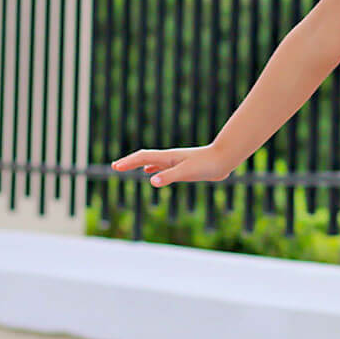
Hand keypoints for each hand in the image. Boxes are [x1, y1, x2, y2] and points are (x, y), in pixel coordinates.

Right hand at [110, 142, 233, 187]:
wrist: (224, 159)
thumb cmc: (206, 165)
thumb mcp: (186, 172)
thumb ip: (169, 176)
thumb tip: (151, 181)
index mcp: (168, 157)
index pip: (142, 158)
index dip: (128, 162)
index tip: (115, 167)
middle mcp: (170, 158)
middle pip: (144, 158)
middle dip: (129, 162)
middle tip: (115, 166)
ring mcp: (176, 161)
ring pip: (152, 162)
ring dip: (138, 164)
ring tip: (128, 167)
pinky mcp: (183, 166)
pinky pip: (162, 167)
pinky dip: (153, 169)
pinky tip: (152, 173)